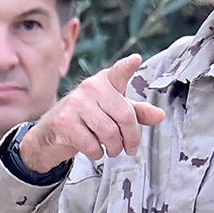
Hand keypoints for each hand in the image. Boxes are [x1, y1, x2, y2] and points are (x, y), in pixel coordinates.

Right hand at [16, 54, 162, 170]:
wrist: (53, 132)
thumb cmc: (89, 119)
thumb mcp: (114, 112)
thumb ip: (137, 113)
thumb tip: (160, 116)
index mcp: (105, 82)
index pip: (119, 72)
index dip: (128, 66)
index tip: (136, 60)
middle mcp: (90, 87)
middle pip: (124, 116)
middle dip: (131, 137)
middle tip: (129, 148)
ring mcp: (75, 103)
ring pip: (109, 132)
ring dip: (114, 147)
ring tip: (112, 149)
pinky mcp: (64, 121)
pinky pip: (92, 144)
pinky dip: (97, 152)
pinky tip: (94, 149)